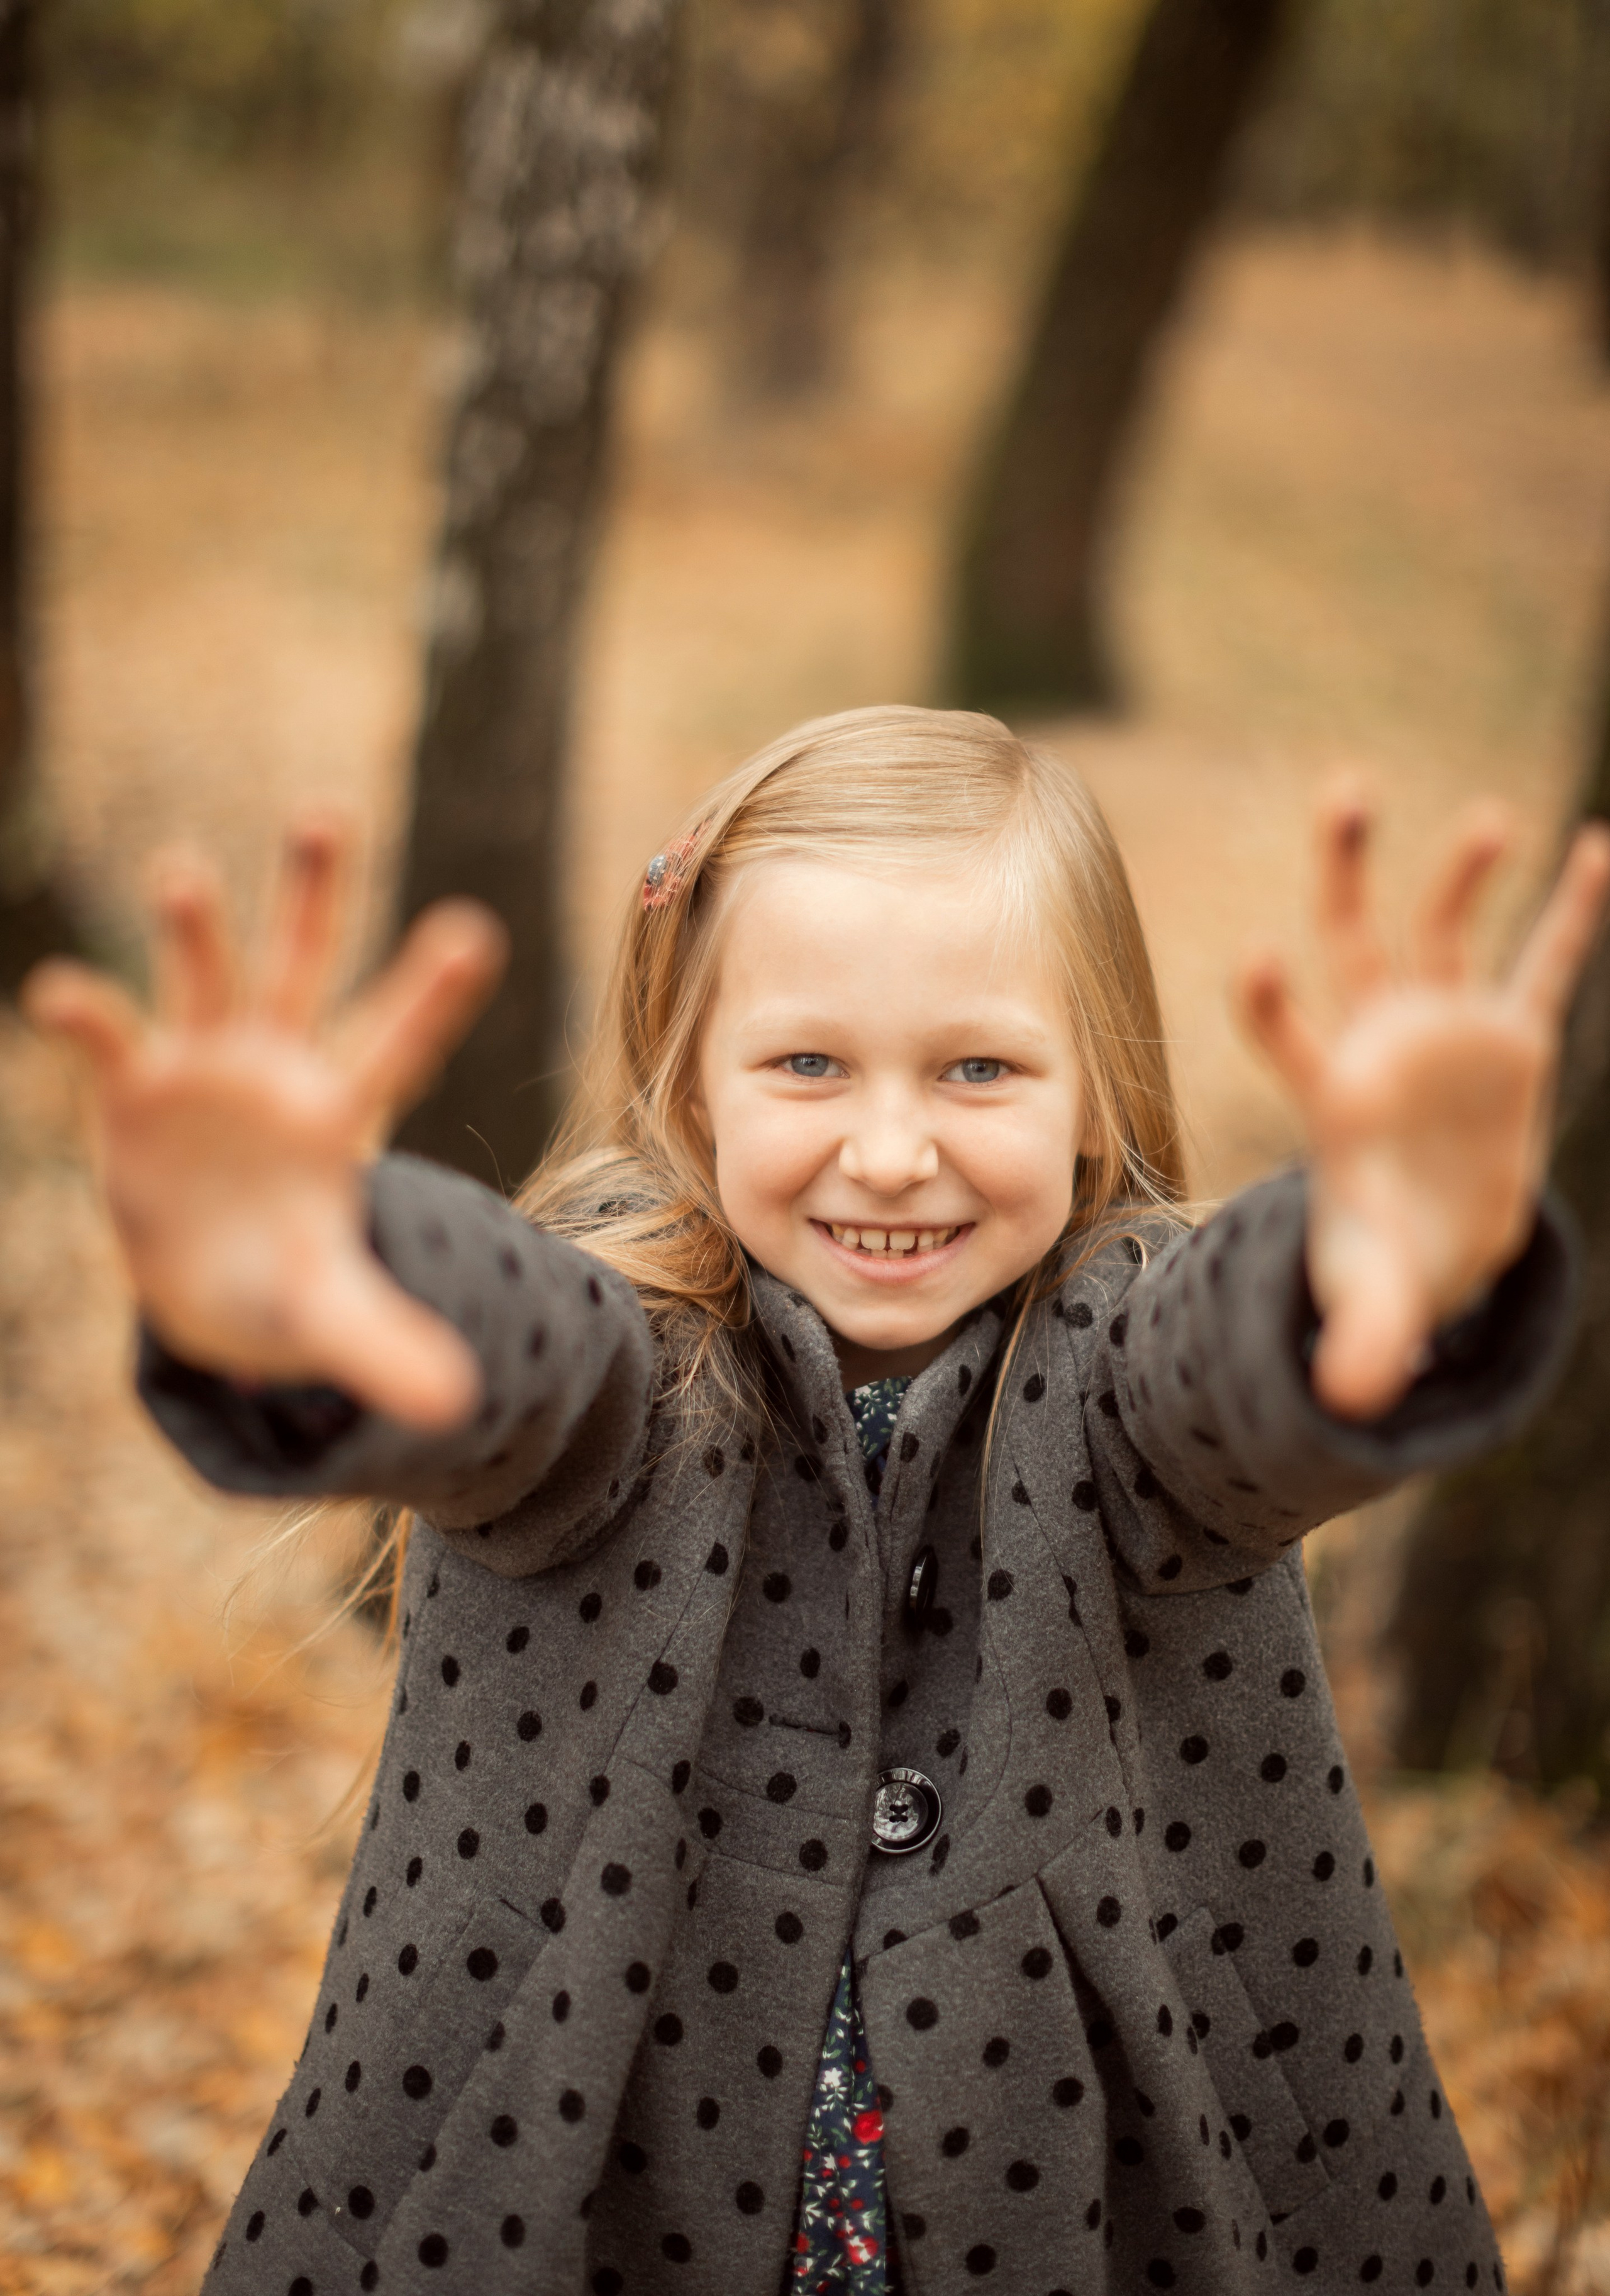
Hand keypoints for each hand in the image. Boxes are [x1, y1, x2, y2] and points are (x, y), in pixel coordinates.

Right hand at [24, 819, 507, 1429]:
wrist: (212, 1286)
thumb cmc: (287, 1285)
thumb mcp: (331, 1318)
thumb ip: (386, 1347)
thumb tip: (455, 1407)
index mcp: (342, 1112)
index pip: (396, 1042)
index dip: (431, 993)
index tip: (477, 931)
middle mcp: (279, 1066)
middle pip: (306, 964)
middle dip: (313, 891)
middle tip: (326, 814)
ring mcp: (206, 1066)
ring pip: (206, 975)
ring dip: (193, 926)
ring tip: (182, 872)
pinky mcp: (135, 1086)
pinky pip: (111, 1035)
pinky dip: (86, 1009)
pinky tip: (58, 993)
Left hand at [1236, 787, 1609, 1420]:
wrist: (1436, 1245)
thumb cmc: (1384, 1260)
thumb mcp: (1373, 1299)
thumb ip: (1362, 1337)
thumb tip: (1350, 1402)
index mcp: (1334, 1098)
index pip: (1288, 1038)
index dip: (1271, 1005)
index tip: (1257, 960)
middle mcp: (1380, 1041)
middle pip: (1350, 939)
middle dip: (1345, 867)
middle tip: (1348, 789)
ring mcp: (1443, 1031)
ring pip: (1443, 930)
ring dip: (1464, 873)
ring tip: (1495, 820)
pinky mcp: (1508, 1038)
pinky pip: (1543, 965)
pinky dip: (1568, 913)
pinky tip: (1592, 849)